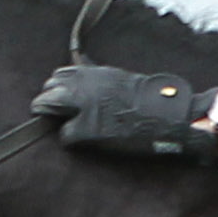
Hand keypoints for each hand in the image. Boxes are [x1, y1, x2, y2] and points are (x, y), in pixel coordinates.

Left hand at [33, 65, 217, 157]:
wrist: (169, 116)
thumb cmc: (154, 101)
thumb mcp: (123, 80)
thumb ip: (101, 80)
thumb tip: (87, 76)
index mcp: (95, 73)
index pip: (60, 75)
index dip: (59, 87)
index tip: (63, 97)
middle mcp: (85, 85)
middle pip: (49, 88)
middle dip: (49, 101)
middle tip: (55, 115)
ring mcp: (84, 106)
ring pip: (48, 107)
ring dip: (54, 117)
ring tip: (65, 126)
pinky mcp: (87, 129)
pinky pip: (65, 135)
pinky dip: (70, 139)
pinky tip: (82, 143)